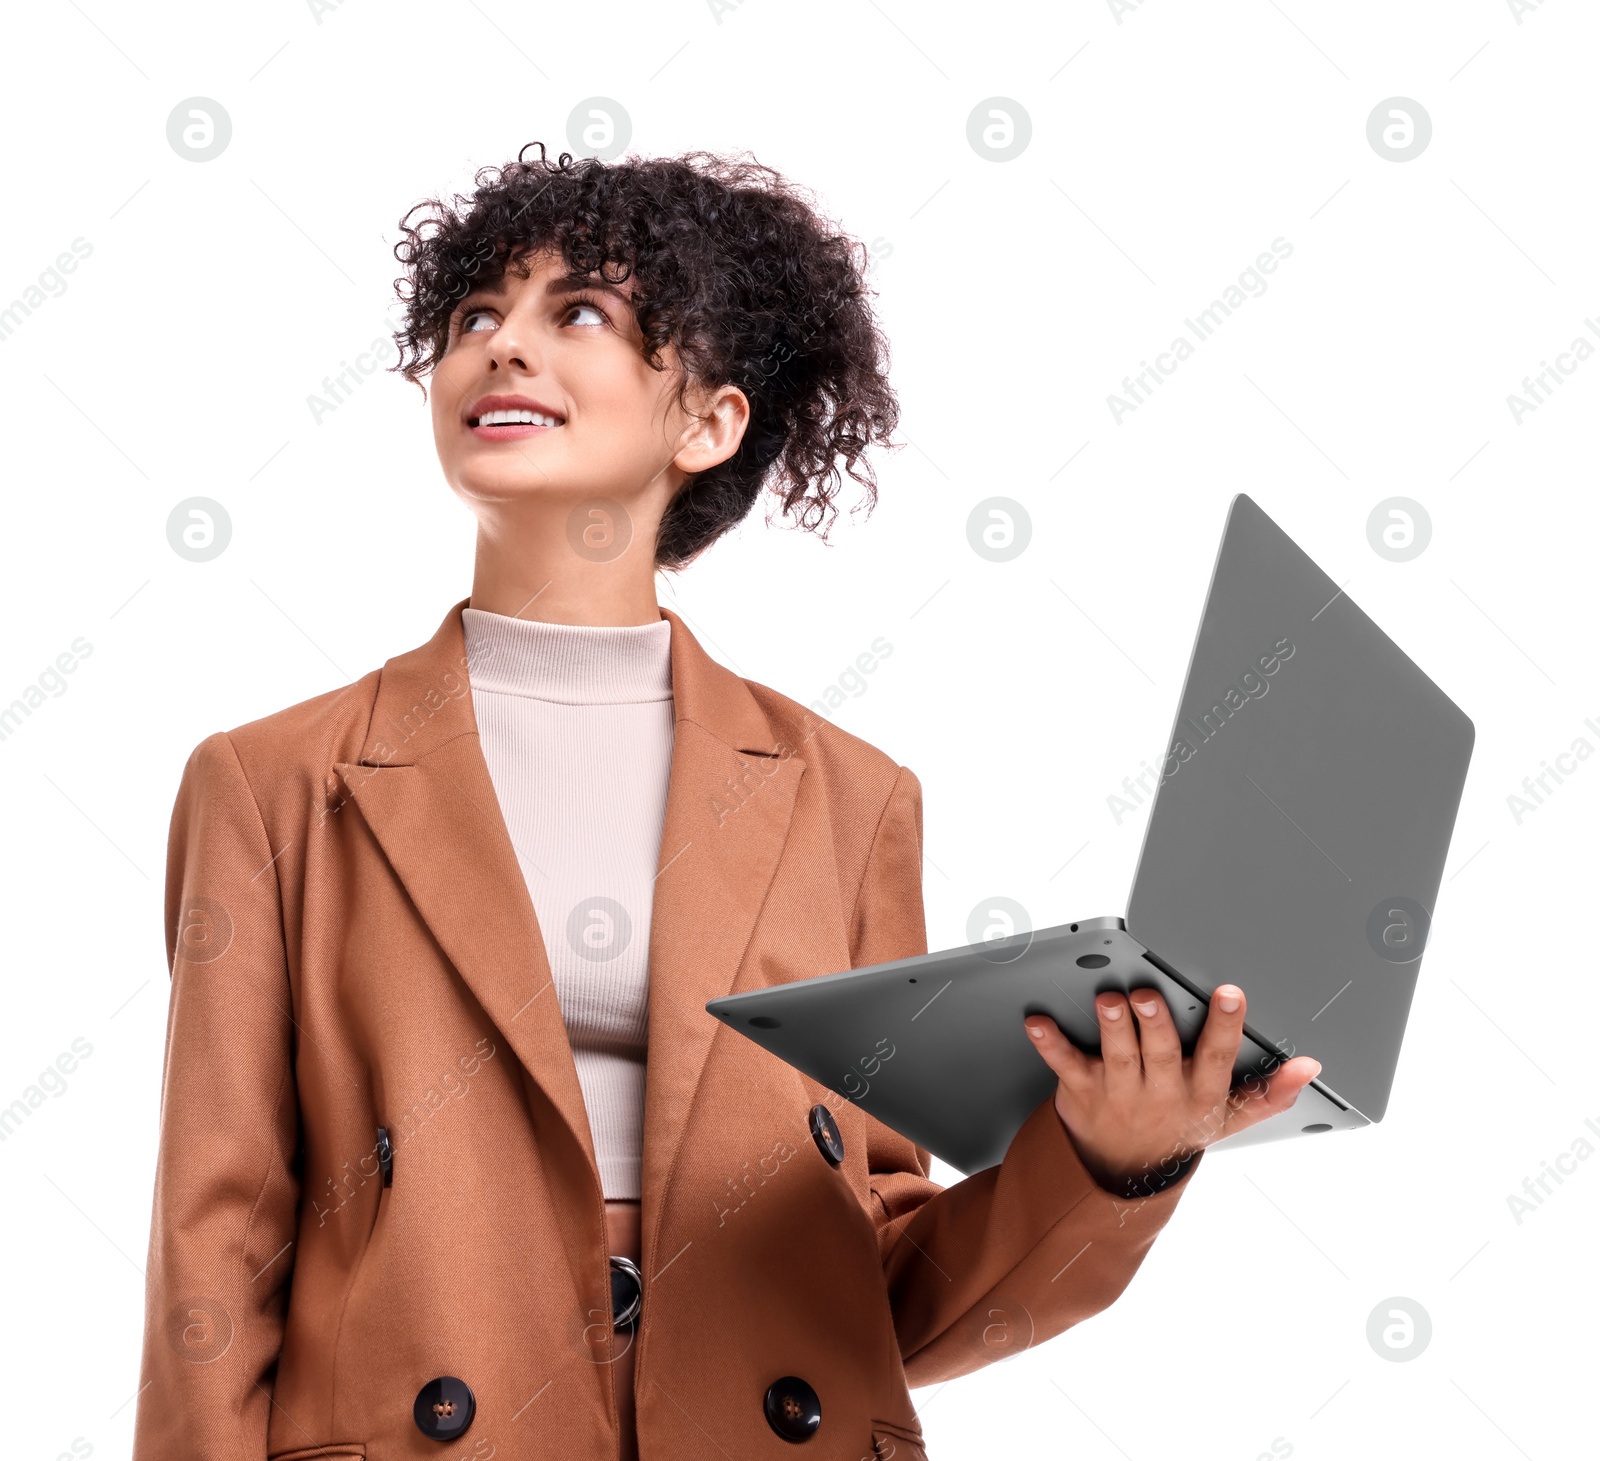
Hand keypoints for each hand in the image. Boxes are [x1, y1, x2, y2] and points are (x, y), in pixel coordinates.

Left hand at [1023, 983, 1320, 1192]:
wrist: (1124, 1175)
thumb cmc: (1179, 1130)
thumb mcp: (1228, 1119)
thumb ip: (1268, 1094)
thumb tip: (1308, 1067)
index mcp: (1198, 1094)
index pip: (1217, 1058)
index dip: (1225, 1027)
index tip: (1230, 993)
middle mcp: (1160, 1092)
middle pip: (1160, 1055)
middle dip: (1156, 1024)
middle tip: (1150, 995)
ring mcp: (1120, 1092)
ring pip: (1117, 1056)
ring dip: (1112, 1027)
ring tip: (1109, 999)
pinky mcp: (1082, 1091)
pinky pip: (1065, 1065)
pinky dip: (1050, 1044)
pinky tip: (1038, 1022)